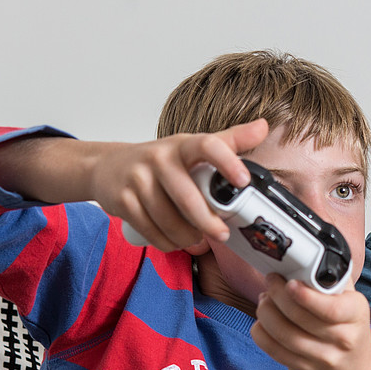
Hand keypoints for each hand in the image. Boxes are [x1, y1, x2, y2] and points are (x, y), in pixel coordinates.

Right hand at [85, 118, 269, 252]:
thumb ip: (228, 141)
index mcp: (182, 145)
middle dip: (208, 222)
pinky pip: (151, 230)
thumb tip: (263, 126)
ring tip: (197, 240)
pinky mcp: (123, 201)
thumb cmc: (158, 161)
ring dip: (187, 237)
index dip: (226, 161)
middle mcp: (158, 158)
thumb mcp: (190, 147)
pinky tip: (176, 242)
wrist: (107, 167)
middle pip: (187, 197)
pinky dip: (167, 243)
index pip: (207, 145)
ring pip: (169, 220)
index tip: (243, 180)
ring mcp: (138, 179)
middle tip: (222, 235)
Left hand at [251, 274, 370, 369]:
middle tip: (271, 282)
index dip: (305, 296)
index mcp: (356, 314)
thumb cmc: (348, 327)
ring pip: (283, 334)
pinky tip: (263, 321)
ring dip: (266, 312)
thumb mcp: (351, 300)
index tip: (290, 283)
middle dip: (277, 295)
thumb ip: (333, 280)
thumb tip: (309, 254)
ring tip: (265, 299)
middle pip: (299, 317)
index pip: (331, 308)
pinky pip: (273, 350)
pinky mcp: (304, 369)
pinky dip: (261, 332)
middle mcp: (342, 339)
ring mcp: (322, 358)